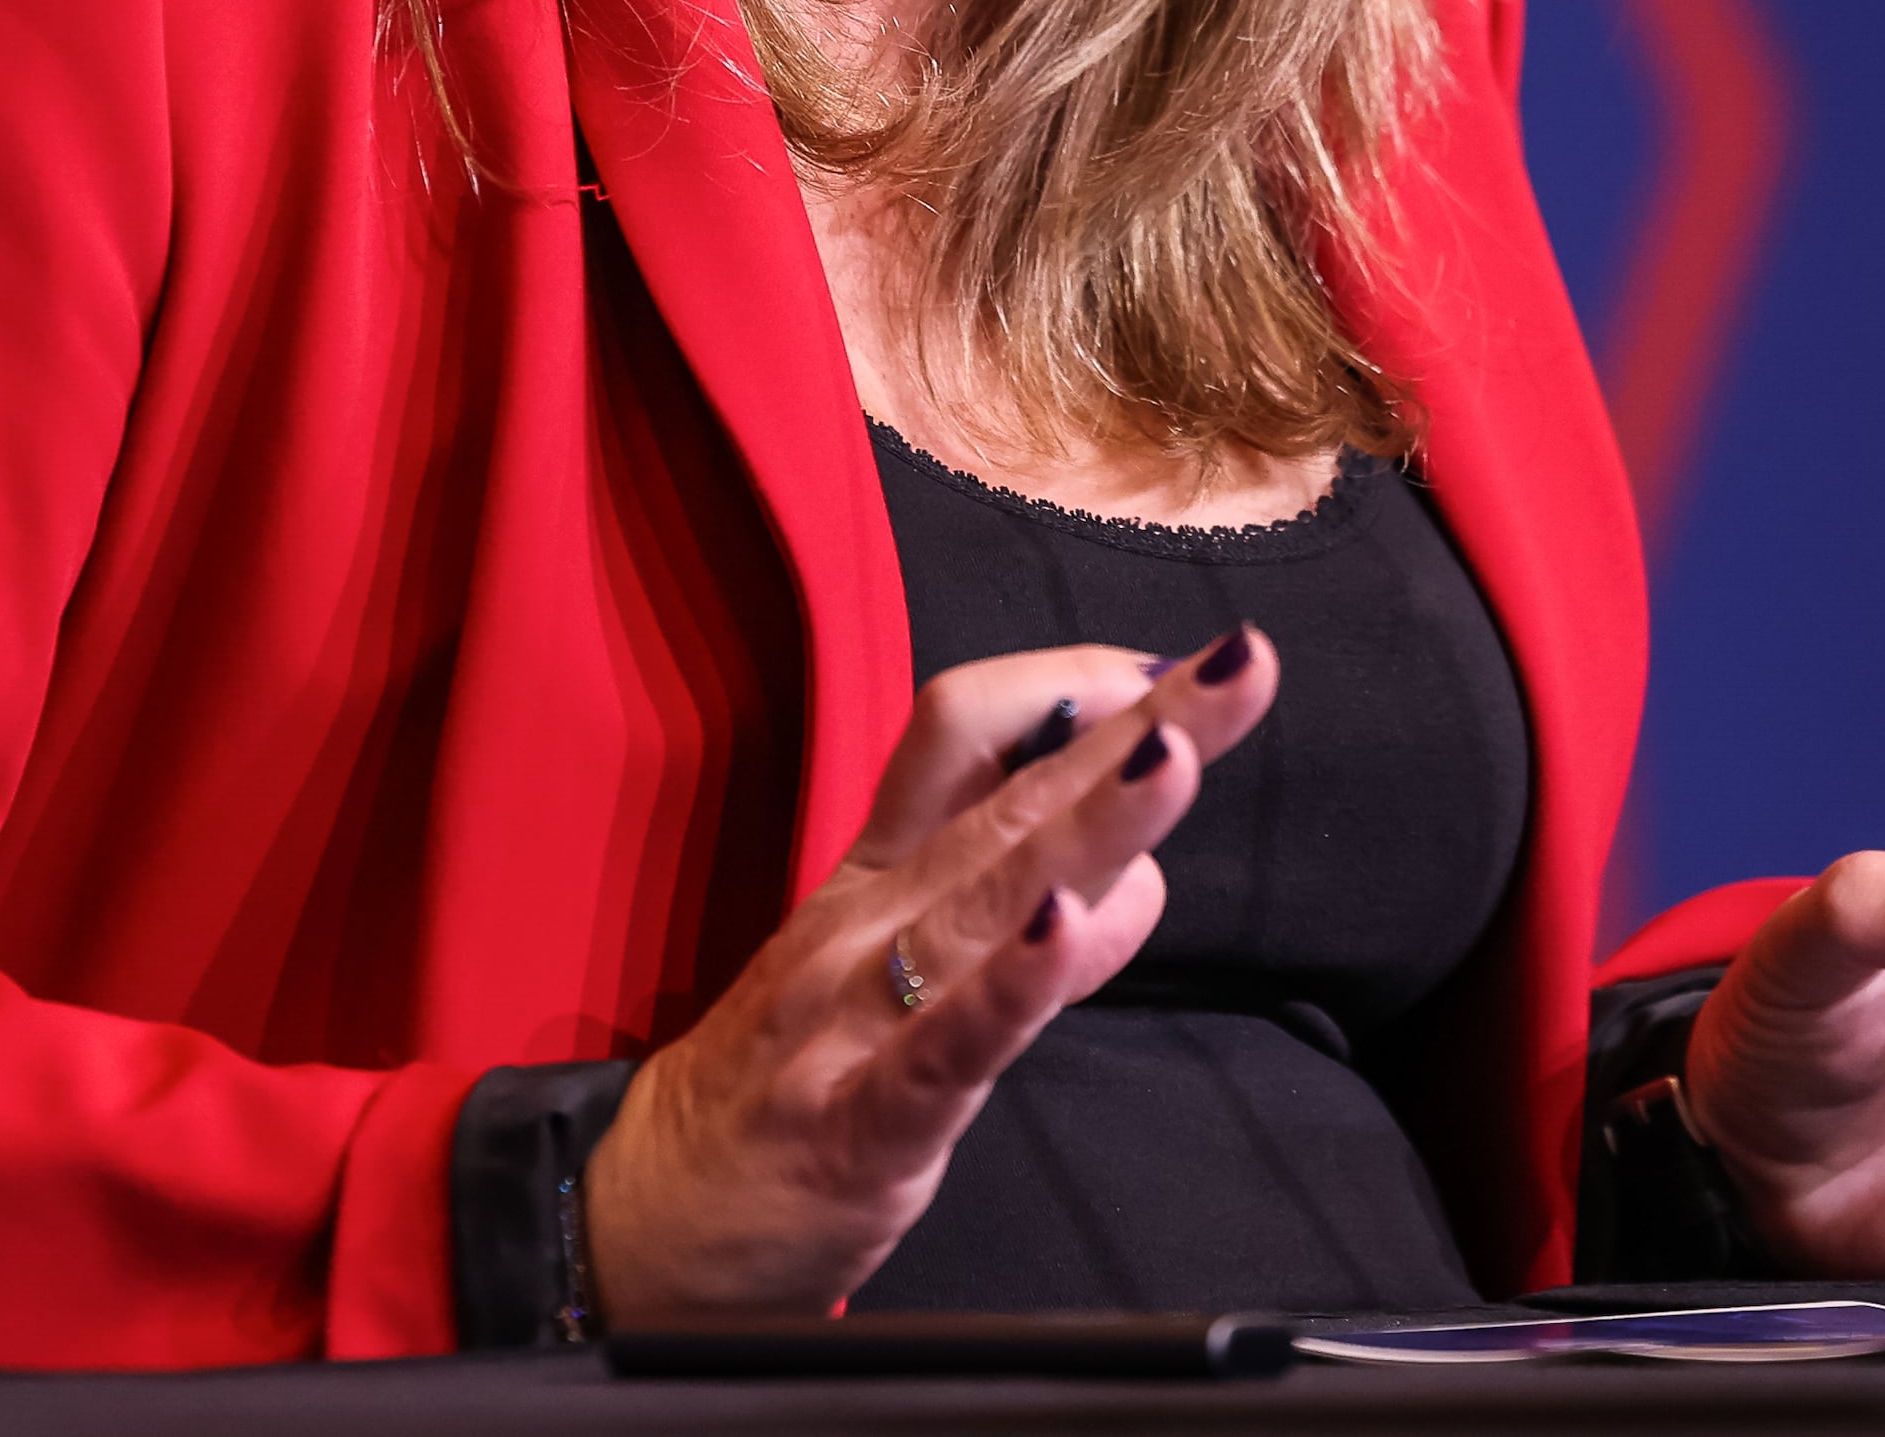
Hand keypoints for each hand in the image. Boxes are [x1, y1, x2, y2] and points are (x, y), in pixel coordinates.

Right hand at [581, 627, 1277, 1316]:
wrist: (644, 1220)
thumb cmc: (785, 1091)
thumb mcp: (895, 982)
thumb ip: (1014, 919)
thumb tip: (1137, 874)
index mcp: (879, 876)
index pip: (968, 733)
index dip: (1070, 686)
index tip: (1167, 672)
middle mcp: (870, 922)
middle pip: (1013, 793)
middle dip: (1139, 724)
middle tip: (1240, 664)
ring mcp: (857, 1016)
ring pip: (990, 898)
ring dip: (1089, 824)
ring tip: (1173, 757)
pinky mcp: (858, 1125)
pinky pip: (943, 1048)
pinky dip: (1009, 987)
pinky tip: (1064, 932)